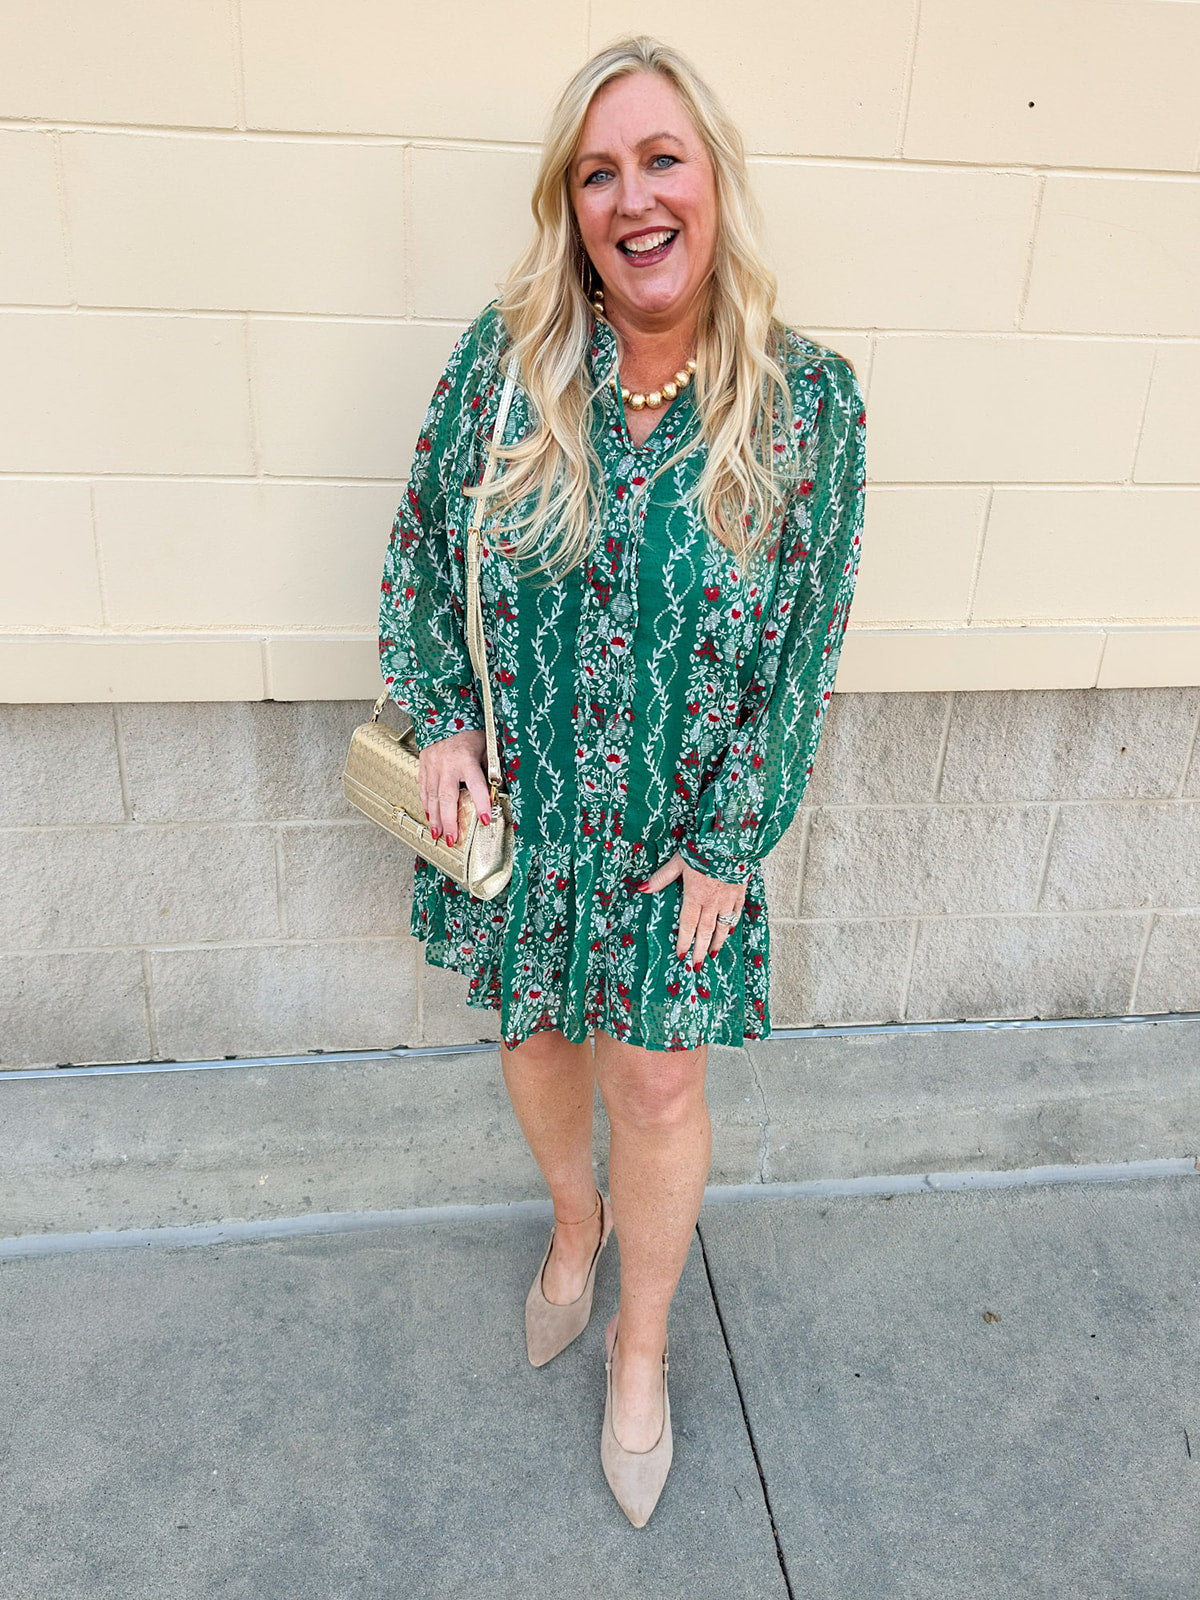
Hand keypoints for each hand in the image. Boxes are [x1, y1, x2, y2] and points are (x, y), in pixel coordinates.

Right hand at [418, 727, 493, 847]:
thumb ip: (489, 768)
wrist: (444, 714)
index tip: (484, 820)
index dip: (481, 804)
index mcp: (466, 759)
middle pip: (447, 798)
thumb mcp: (485, 747)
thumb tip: (497, 788)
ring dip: (435, 818)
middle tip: (452, 839)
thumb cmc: (469, 731)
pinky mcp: (423, 765)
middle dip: (450, 821)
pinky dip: (426, 804)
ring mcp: (432, 765)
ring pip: (432, 796)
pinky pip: (423, 788)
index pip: (475, 786)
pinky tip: (430, 816)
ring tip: (438, 834)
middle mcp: (447, 764)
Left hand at [636, 852, 746, 970]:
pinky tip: (729, 932)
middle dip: (699, 950)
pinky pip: (736, 913)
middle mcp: (711, 902)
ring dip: (716, 942)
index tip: (681, 955)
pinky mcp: (739, 892)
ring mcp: (727, 899)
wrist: (731, 842)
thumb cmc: (702, 849)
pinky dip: (731, 923)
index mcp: (695, 896)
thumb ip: (661, 878)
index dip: (684, 942)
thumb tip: (642, 888)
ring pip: (721, 926)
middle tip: (696, 966)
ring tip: (712, 955)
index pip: (687, 925)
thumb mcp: (678, 862)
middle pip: (705, 931)